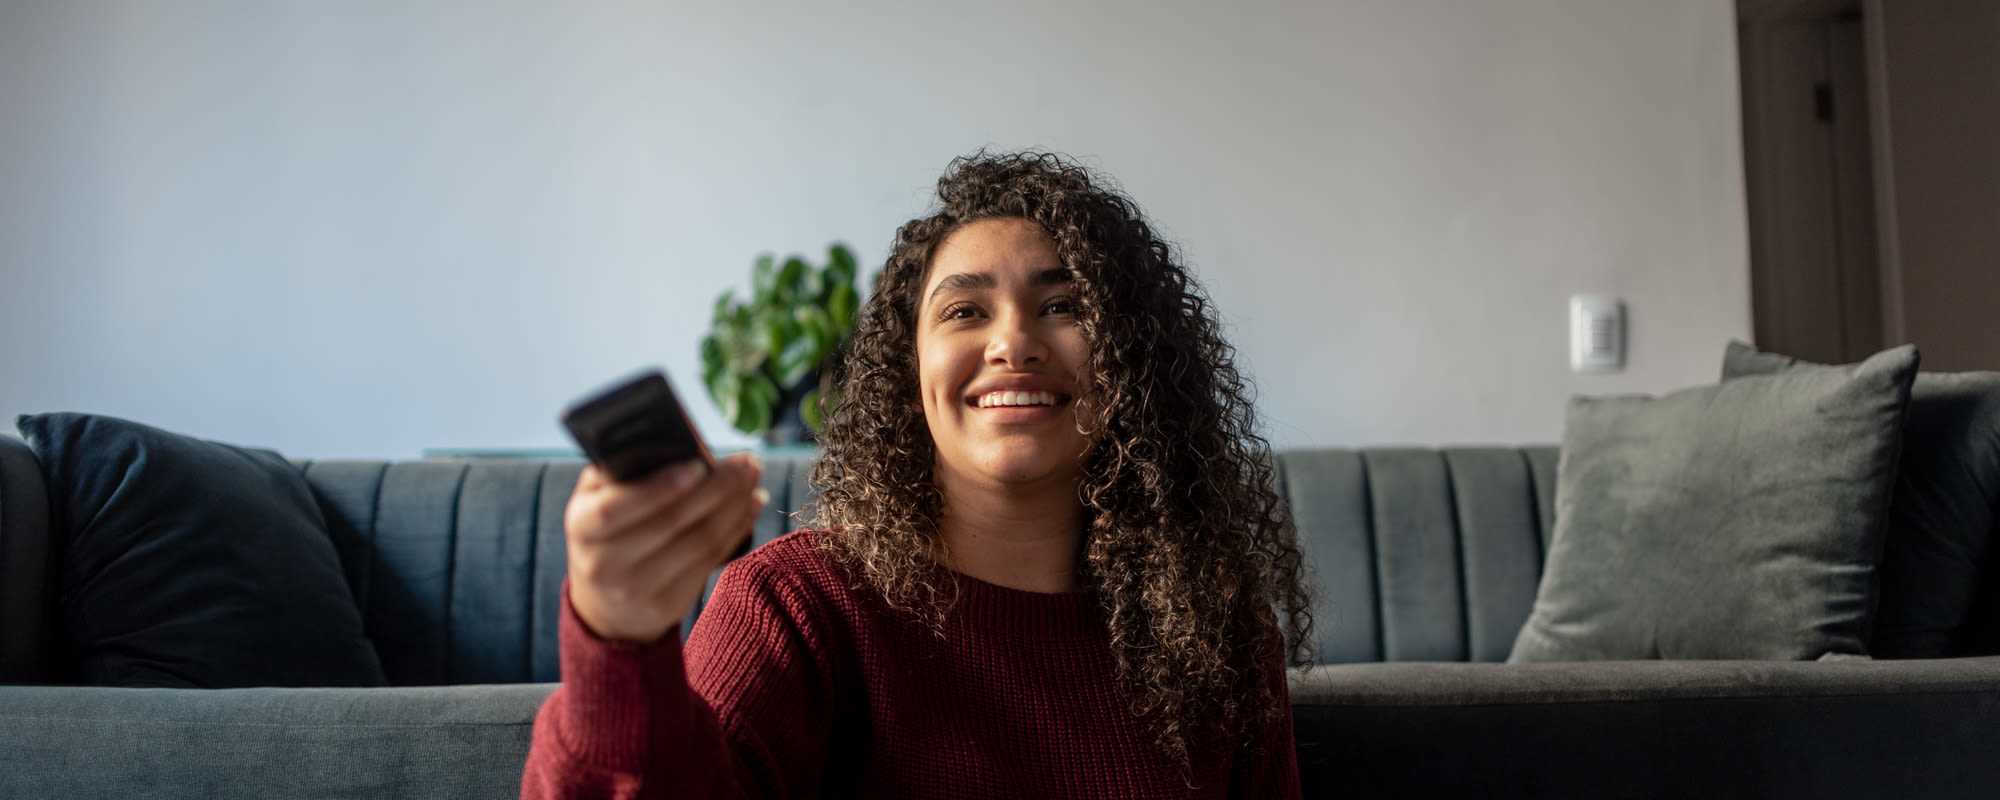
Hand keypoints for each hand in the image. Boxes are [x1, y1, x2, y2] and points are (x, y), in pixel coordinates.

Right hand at [563, 452, 766, 643]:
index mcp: (582, 526)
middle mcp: (604, 563)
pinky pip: (710, 561)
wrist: (604, 600)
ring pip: (699, 543)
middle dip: (717, 488)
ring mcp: (636, 589)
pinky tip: (749, 506)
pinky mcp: (667, 605)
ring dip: (734, 507)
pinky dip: (736, 530)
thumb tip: (683, 446)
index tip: (699, 465)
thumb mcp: (598, 497)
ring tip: (753, 480)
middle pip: (671, 523)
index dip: (659, 487)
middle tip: (747, 462)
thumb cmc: (608, 529)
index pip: (617, 507)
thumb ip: (624, 471)